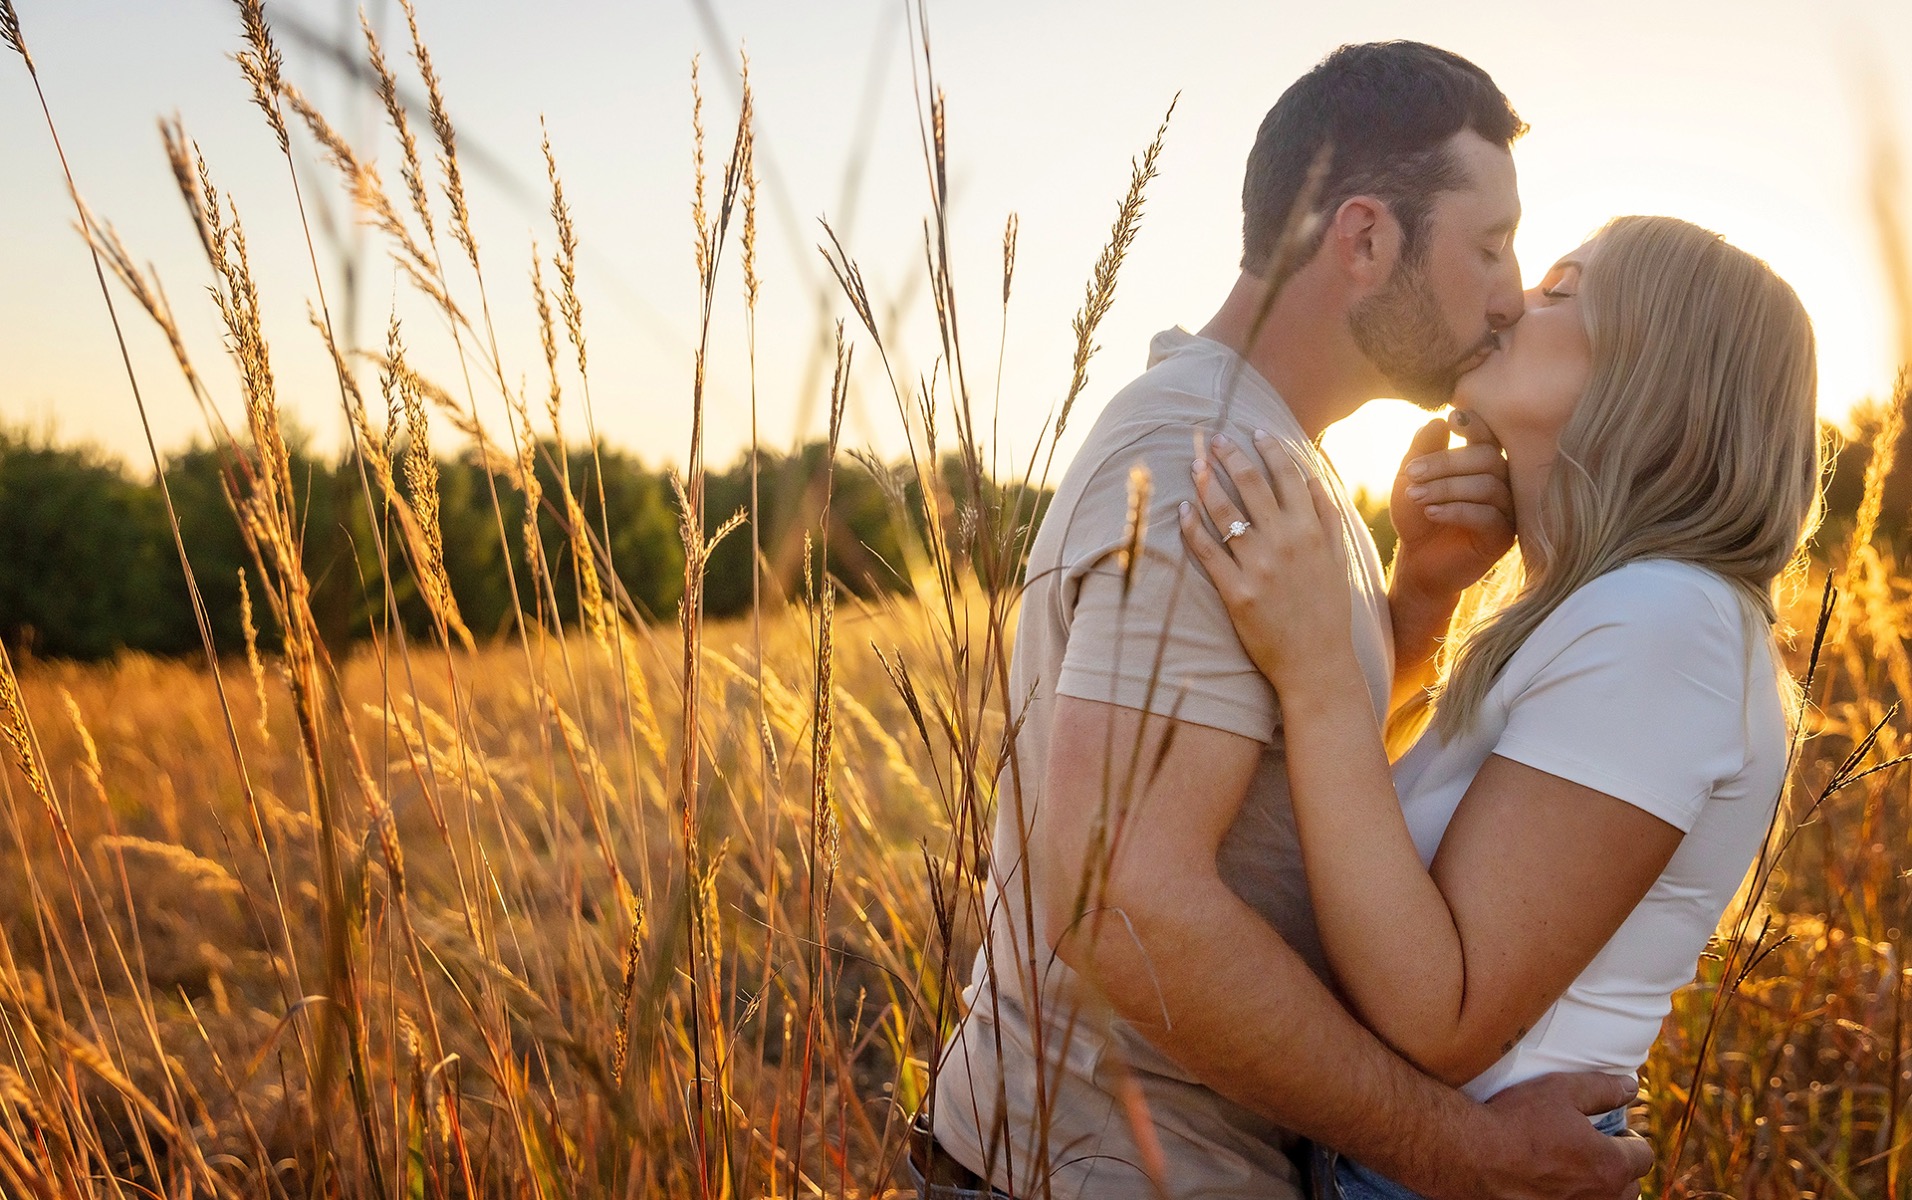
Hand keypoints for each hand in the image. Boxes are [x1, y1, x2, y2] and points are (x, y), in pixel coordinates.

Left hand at [1178, 430, 1352, 693]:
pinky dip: (1192, 526)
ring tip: (1194, 464)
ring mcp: (1258, 566)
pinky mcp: (1236, 591)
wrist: (1317, 663)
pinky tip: (1182, 510)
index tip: (1255, 430)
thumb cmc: (1328, 613)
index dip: (1270, 448)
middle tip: (1214, 437)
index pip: (1288, 475)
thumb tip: (1313, 479)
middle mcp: (1285, 542)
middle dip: (1230, 454)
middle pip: (1251, 484)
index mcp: (1312, 531)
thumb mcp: (1339, 561)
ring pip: (1225, 512)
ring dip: (1206, 483)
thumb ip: (1328, 518)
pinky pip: (1207, 550)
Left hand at [1390, 412, 1515, 608]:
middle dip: (1446, 463)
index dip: (1474, 425)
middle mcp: (1502, 482)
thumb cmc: (1416, 515)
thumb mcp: (1411, 478)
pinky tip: (1431, 512)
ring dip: (1447, 487)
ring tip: (1416, 496)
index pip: (1488, 437)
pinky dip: (1456, 510)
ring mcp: (1507, 509)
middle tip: (1411, 473)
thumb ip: (1423, 449)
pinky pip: (1487, 516)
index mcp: (1484, 463)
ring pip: (1487, 486)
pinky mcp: (1503, 537)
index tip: (1451, 419)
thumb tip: (1438, 419)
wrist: (1417, 562)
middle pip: (1488, 458)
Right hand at [1460, 1073, 1652, 1199]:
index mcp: (1610, 1165)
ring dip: (1600, 1189)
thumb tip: (1631, 1087)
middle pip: (1630, 1188)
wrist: (1469, 1155)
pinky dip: (1573, 1198)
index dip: (1632, 1141)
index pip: (1643, 1156)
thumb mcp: (1560, 1091)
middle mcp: (1600, 1198)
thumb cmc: (1515, 1121)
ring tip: (1576, 1170)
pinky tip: (1553, 1185)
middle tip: (1595, 1151)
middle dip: (1619, 1169)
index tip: (1616, 1133)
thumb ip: (1602, 1089)